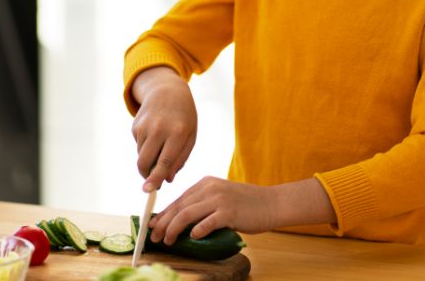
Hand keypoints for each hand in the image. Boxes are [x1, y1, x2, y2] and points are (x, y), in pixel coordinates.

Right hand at [131, 67, 197, 190]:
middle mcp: (159, 129)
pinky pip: (138, 146)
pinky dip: (145, 148)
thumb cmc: (184, 118)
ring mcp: (145, 126)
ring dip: (148, 161)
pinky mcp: (136, 125)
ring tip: (160, 148)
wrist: (168, 91)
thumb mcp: (190, 136)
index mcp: (177, 133)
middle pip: (146, 162)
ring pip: (141, 156)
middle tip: (152, 182)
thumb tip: (167, 179)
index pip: (165, 162)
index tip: (148, 190)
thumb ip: (180, 159)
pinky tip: (154, 135)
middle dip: (147, 176)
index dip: (156, 178)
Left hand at [148, 177, 278, 244]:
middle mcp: (209, 188)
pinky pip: (207, 223)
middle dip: (163, 223)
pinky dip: (197, 231)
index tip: (152, 225)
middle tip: (154, 237)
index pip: (178, 199)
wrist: (271, 203)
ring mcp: (219, 199)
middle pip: (179, 207)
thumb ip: (202, 204)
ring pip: (187, 214)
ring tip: (168, 240)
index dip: (163, 213)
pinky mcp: (229, 212)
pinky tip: (192, 237)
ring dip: (173, 229)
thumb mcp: (220, 197)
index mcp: (205, 183)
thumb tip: (180, 221)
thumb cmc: (245, 204)